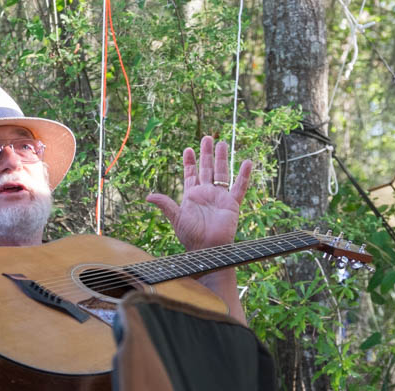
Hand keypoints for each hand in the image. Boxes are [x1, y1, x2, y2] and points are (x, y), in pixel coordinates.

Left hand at [147, 136, 250, 250]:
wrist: (207, 249)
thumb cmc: (191, 236)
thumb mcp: (176, 217)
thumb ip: (165, 204)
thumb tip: (148, 196)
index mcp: (192, 195)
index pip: (190, 174)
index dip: (189, 162)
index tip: (188, 149)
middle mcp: (206, 193)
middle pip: (206, 169)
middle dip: (206, 154)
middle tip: (207, 137)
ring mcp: (219, 197)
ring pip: (222, 173)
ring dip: (222, 158)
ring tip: (222, 142)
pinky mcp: (232, 204)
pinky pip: (239, 187)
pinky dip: (243, 175)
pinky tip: (246, 162)